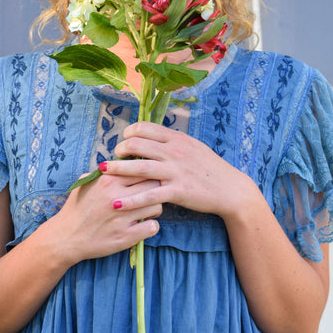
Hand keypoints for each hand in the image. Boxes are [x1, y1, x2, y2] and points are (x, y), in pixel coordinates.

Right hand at [51, 169, 161, 267]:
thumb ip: (106, 172)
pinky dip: (151, 226)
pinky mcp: (126, 236)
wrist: (66, 237)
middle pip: (154, 185)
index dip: (148, 173)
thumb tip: (125, 162)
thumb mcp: (86, 183)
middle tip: (151, 194)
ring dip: (154, 208)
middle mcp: (117, 197)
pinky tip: (143, 225)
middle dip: (155, 189)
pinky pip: (153, 227)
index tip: (147, 179)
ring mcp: (122, 218)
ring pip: (157, 206)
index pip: (142, 168)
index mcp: (108, 180)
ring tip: (146, 211)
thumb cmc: (77, 208)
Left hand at [102, 121, 251, 217]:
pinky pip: (149, 195)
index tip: (122, 143)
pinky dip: (131, 200)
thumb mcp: (192, 147)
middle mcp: (174, 152)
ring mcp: (176, 171)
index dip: (127, 134)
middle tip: (111, 158)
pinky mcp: (178, 191)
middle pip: (136, 144)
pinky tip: (117, 204)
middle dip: (118, 150)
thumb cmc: (209, 168)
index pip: (143, 128)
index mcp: (176, 138)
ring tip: (102, 172)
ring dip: (116, 169)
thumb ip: (171, 141)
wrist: (231, 189)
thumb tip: (150, 136)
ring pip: (138, 167)